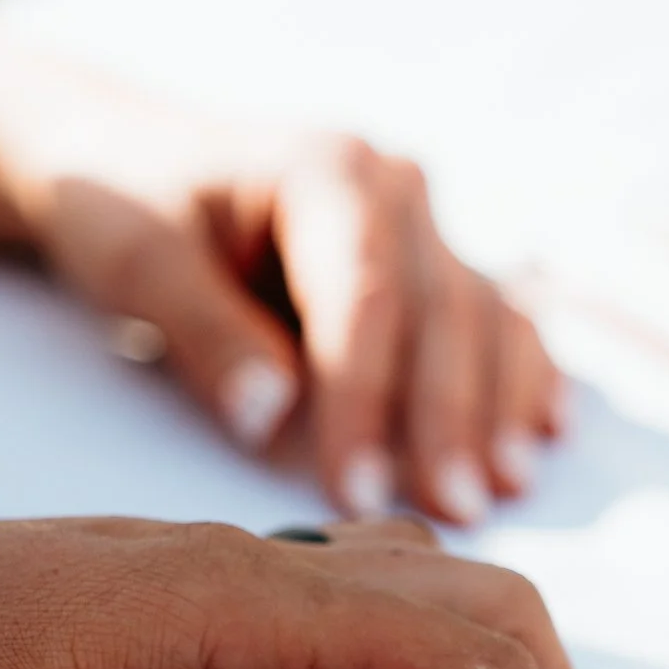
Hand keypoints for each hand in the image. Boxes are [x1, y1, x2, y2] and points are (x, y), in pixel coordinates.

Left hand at [0, 93, 565, 524]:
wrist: (125, 157)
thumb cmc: (126, 205)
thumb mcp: (138, 261)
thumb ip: (203, 333)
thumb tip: (269, 415)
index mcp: (323, 171)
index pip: (364, 297)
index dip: (365, 400)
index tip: (355, 491)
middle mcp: (391, 185)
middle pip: (440, 310)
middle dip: (448, 418)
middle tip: (455, 511)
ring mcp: (417, 220)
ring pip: (481, 315)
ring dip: (498, 404)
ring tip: (505, 488)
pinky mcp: (423, 259)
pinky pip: (488, 316)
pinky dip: (518, 373)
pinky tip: (543, 432)